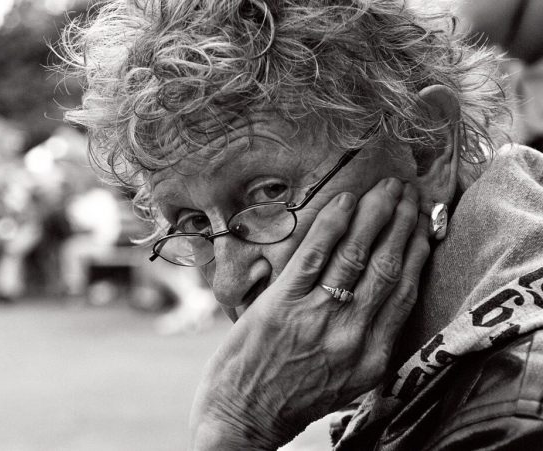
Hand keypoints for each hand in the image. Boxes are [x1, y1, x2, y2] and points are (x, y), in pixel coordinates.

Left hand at [189, 178, 429, 449]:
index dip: (417, 251)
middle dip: (401, 222)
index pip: (405, 292)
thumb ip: (367, 342)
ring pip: (356, 255)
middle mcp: (353, 336)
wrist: (244, 419)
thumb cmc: (292, 399)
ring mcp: (318, 318)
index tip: (422, 224)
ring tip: (385, 188)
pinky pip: (314, 256)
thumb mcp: (346, 380)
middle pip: (387, 266)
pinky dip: (332, 225)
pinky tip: (344, 202)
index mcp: (373, 357)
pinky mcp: (282, 304)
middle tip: (407, 192)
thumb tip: (383, 298)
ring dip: (374, 215)